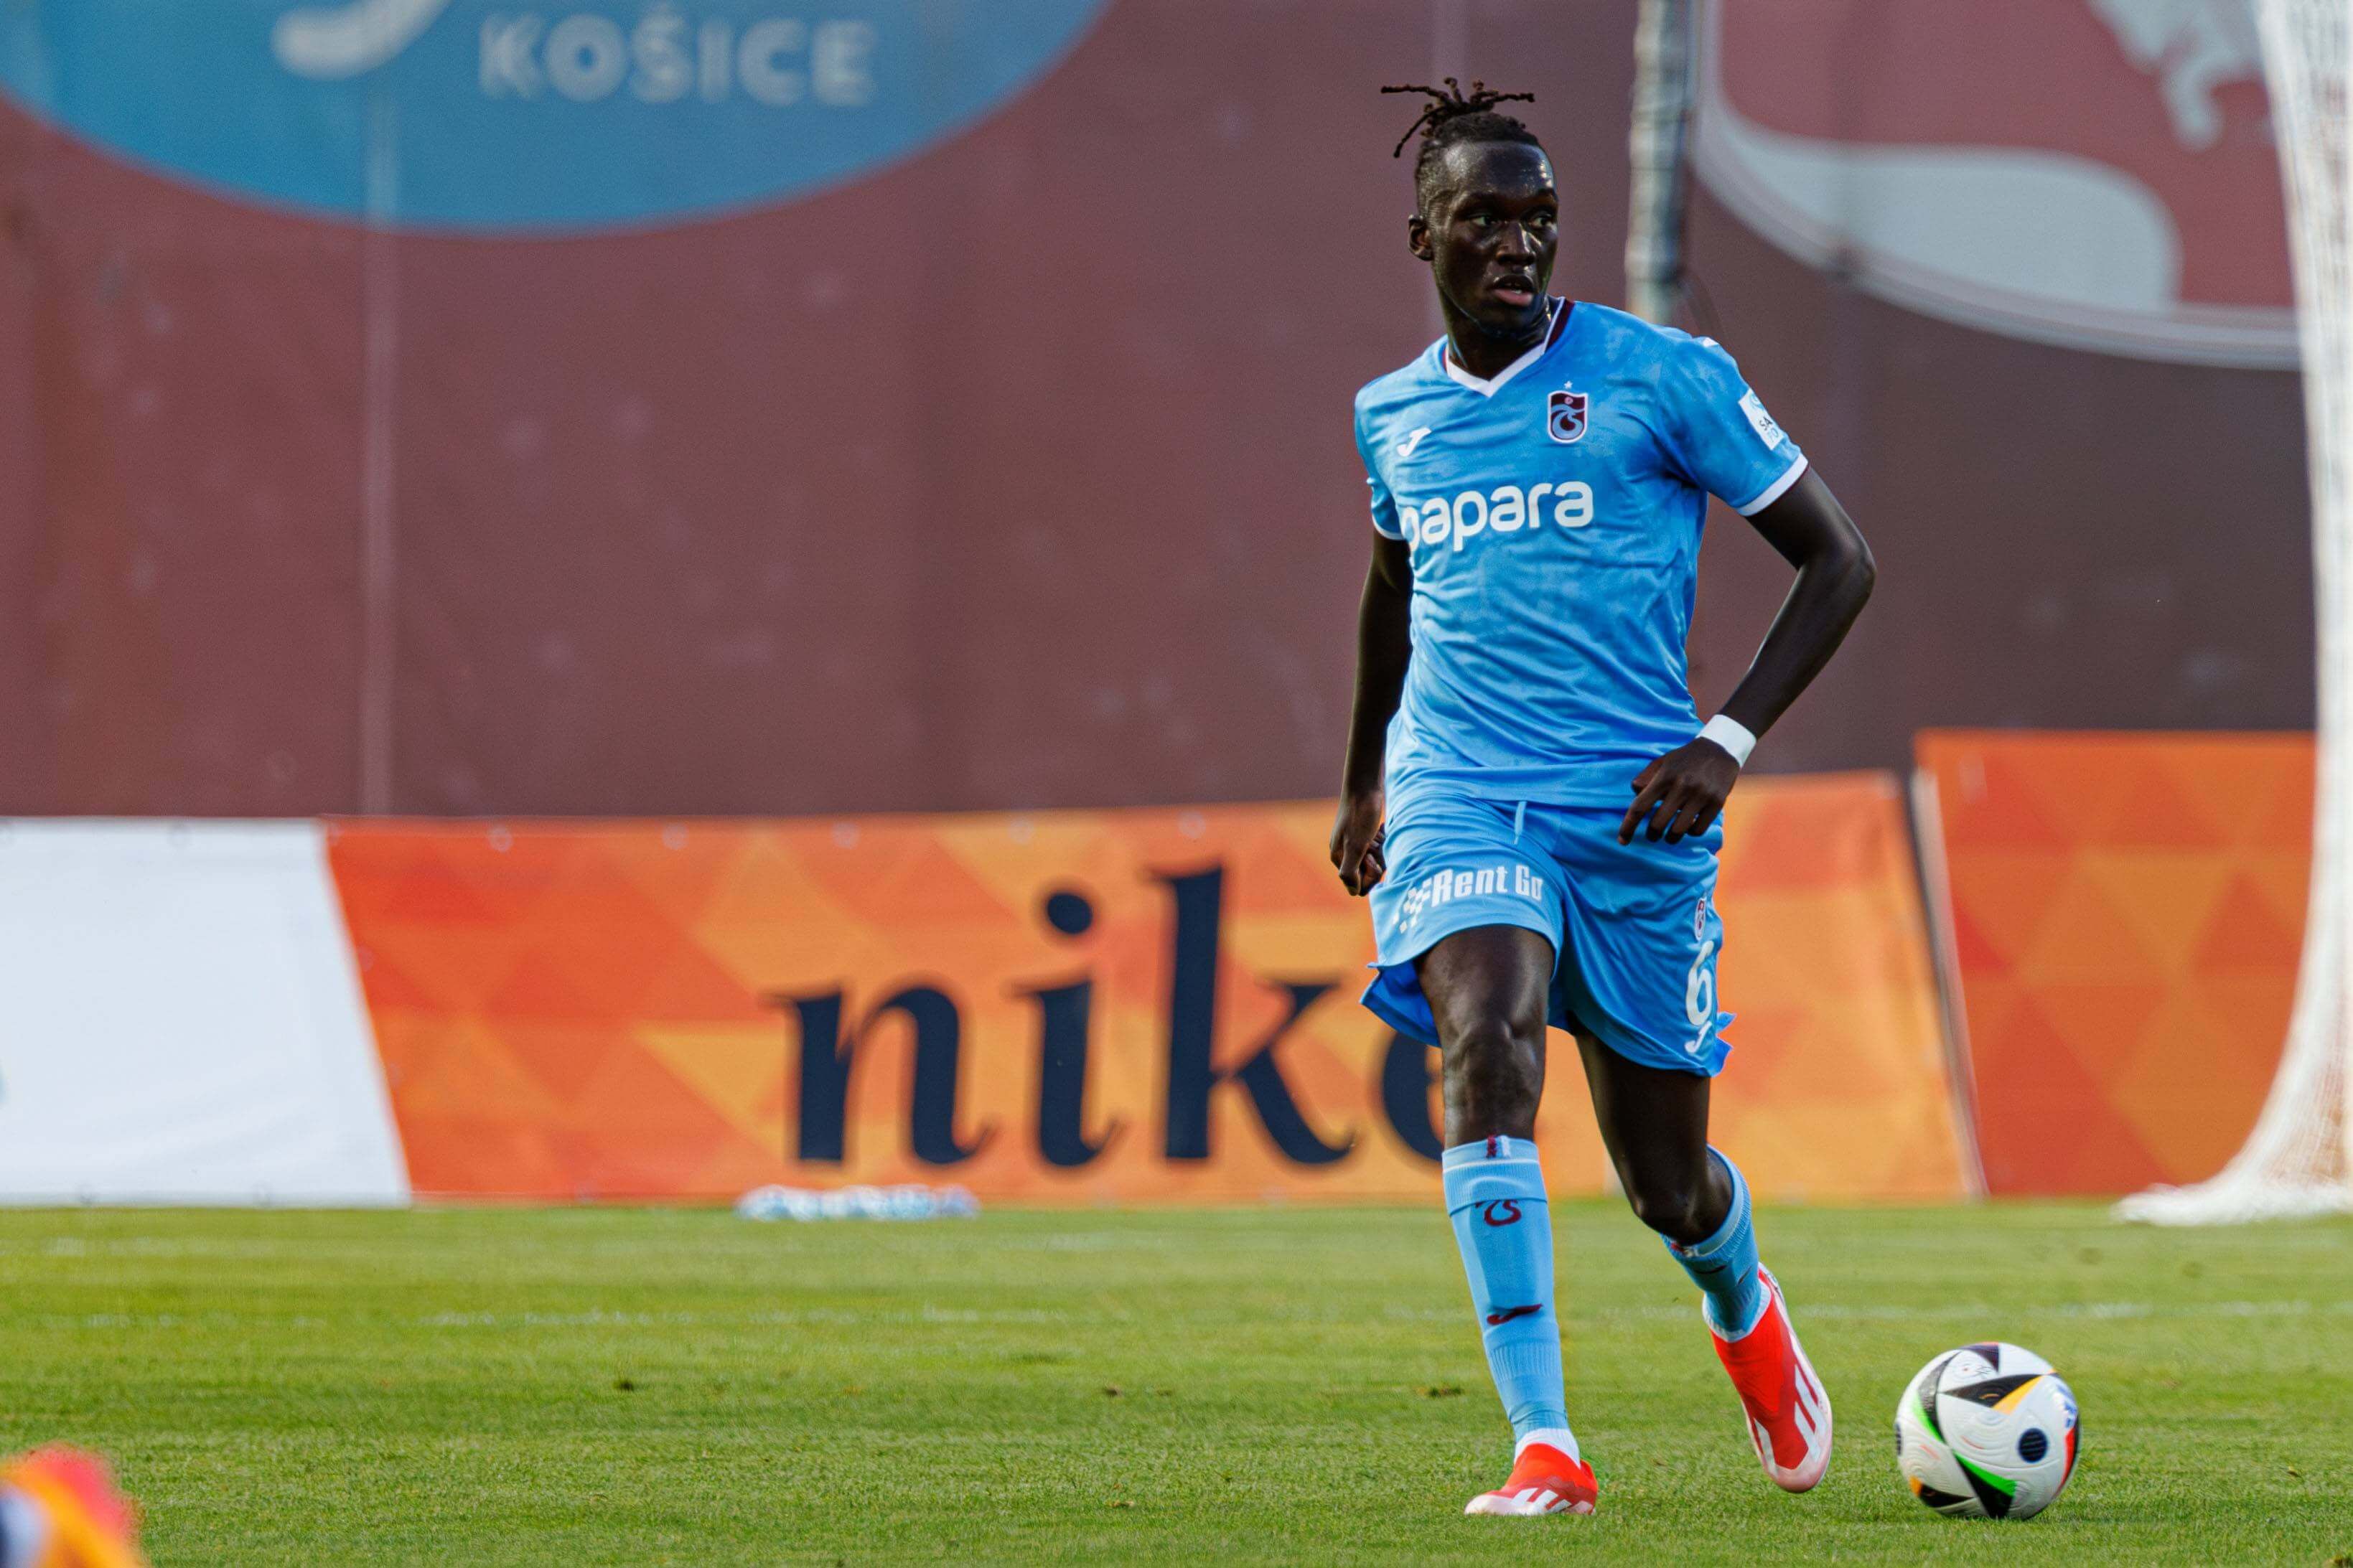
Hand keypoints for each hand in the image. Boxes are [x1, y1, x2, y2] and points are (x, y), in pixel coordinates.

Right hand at [1329, 789, 1387, 894]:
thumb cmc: (1360, 815)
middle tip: (1375, 843)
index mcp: (1339, 858)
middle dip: (1376, 862)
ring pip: (1374, 860)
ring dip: (1380, 850)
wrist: (1364, 785)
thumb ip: (1350, 871)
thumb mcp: (1355, 845)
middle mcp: (1345, 853)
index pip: (1356, 885)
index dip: (1368, 877)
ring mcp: (1355, 843)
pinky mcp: (1365, 834)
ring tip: (1378, 834)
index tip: (1370, 857)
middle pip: (1366, 874)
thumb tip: (1353, 893)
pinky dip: (1382, 840)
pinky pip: (1377, 847)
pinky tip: (1380, 829)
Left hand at [1619, 738, 1739, 845]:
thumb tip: (1635, 793)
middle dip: (1652, 835)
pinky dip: (1690, 833)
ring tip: (1669, 835)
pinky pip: (1699, 830)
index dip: (1628, 826)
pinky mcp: (1717, 802)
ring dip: (1671, 838)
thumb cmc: (1684, 759)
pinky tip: (1688, 827)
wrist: (1720, 750)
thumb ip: (1645, 777)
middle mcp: (1682, 786)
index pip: (1640, 807)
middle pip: (1658, 824)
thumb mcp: (1662, 762)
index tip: (1622, 841)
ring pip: (1678, 831)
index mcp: (1664, 776)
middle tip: (1653, 835)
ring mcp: (1701, 794)